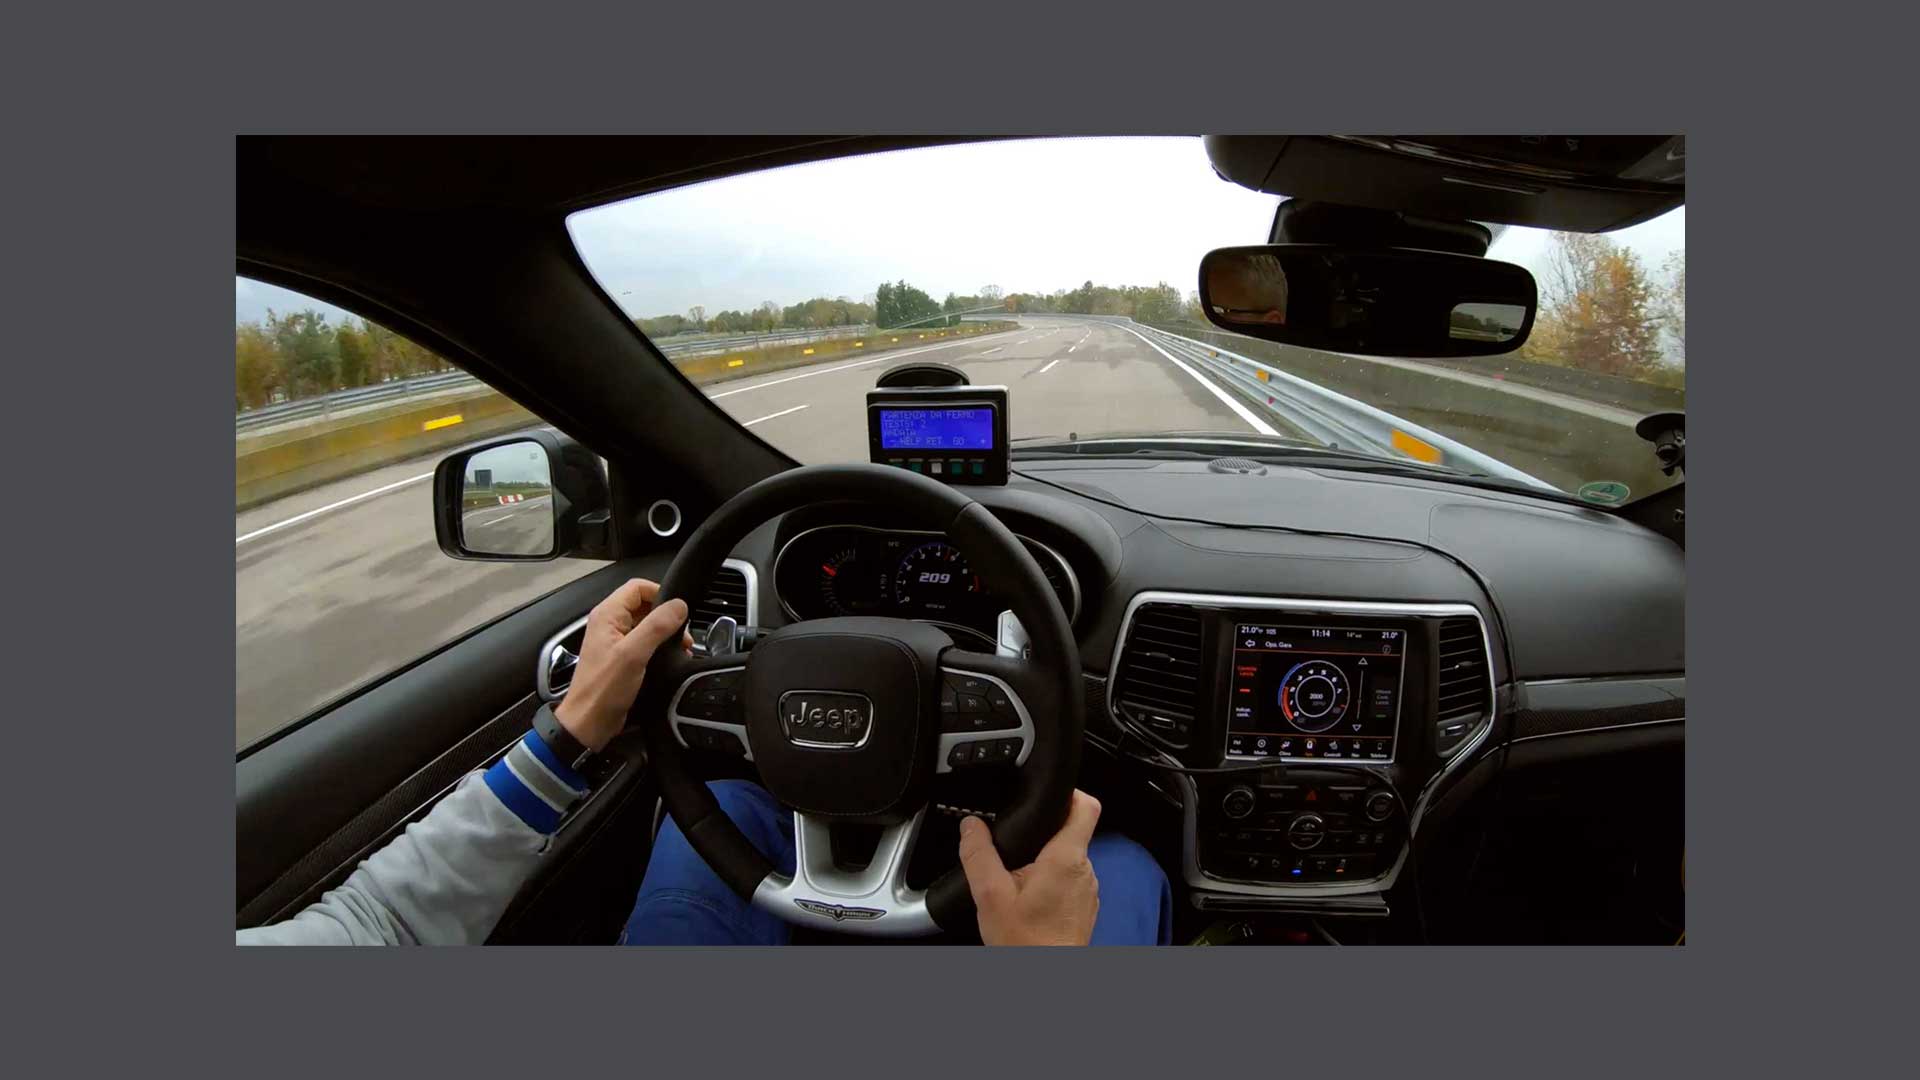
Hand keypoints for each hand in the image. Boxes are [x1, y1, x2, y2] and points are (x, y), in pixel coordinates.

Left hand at [553, 578, 691, 750]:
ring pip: (646, 624)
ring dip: (665, 633)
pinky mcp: (621, 658)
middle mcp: (609, 624)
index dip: (660, 593)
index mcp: (607, 615)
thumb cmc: (603, 690)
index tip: (678, 611)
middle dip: (666, 616)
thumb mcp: (633, 654)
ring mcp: (615, 641)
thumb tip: (679, 605)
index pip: (637, 587)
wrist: (589, 722)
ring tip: (680, 648)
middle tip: (681, 634)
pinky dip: (659, 647)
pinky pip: (644, 642)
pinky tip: (669, 659)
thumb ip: (656, 626)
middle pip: (644, 605)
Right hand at [959, 790, 1101, 945]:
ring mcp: (1088, 889)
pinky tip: (1029, 897)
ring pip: (1070, 857)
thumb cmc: (1026, 944)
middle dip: (1045, 831)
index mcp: (1066, 858)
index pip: (1086, 805)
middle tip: (1017, 841)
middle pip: (1073, 830)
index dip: (1070, 791)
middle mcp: (1085, 870)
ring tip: (1019, 873)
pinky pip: (1071, 880)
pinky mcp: (1085, 906)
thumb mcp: (990, 895)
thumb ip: (979, 855)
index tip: (1049, 792)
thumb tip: (970, 827)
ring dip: (1047, 859)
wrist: (1045, 979)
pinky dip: (1052, 881)